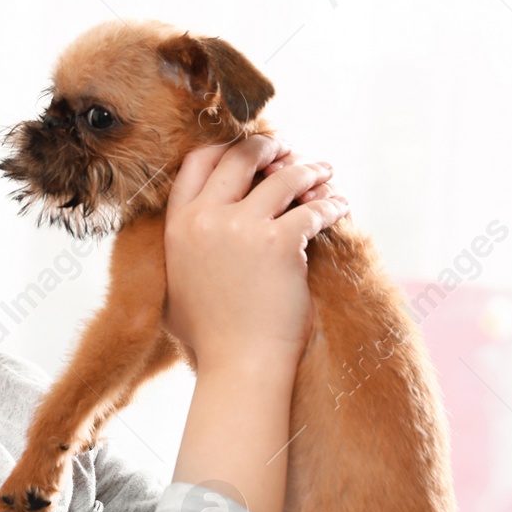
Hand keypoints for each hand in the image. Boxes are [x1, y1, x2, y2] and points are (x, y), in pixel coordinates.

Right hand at [161, 134, 348, 368]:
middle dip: (268, 146)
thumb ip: (175, 252)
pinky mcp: (280, 243)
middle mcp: (205, 219)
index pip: (198, 161)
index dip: (225, 147)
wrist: (238, 365)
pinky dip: (331, 203)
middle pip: (240, 157)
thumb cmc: (209, 337)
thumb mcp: (173, 287)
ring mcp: (242, 228)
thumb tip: (181, 232)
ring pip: (284, 176)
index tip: (245, 149)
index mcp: (177, 225)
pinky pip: (313, 207)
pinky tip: (339, 206)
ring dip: (309, 169)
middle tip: (287, 150)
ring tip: (324, 173)